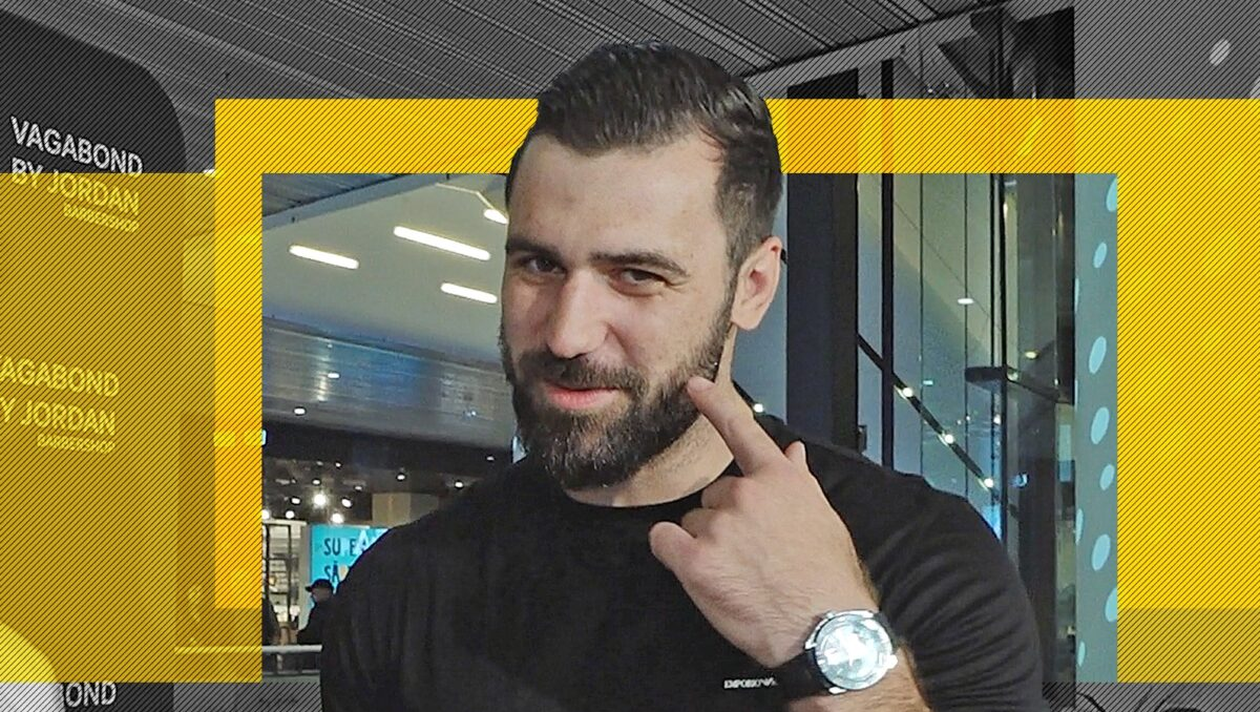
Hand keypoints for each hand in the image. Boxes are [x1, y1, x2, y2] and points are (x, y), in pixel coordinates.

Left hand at [648, 376, 878, 667]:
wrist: (822, 627)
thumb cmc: (828, 578)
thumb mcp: (823, 520)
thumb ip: (798, 481)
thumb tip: (792, 450)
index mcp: (780, 480)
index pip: (742, 432)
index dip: (714, 406)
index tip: (693, 386)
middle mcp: (746, 494)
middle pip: (713, 495)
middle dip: (724, 520)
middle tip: (750, 554)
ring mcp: (719, 526)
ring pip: (692, 522)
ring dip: (704, 544)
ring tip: (738, 573)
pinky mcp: (696, 559)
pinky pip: (664, 542)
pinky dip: (674, 555)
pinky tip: (700, 573)